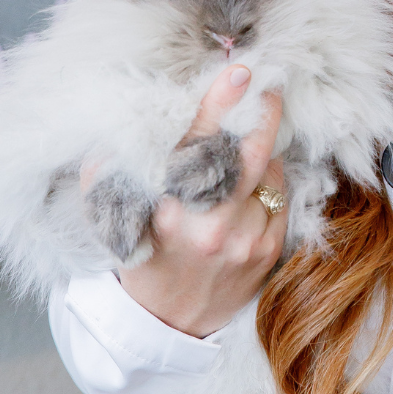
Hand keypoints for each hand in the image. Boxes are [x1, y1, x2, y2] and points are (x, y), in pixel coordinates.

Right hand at [112, 66, 287, 337]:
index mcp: (167, 211)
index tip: (239, 71)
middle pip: (251, 154)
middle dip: (263, 112)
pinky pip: (279, 198)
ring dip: (260, 154)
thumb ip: (113, 167)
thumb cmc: (141, 255)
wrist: (167, 322)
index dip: (220, 104)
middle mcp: (210, 226)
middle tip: (266, 86)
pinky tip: (247, 193)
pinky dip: (268, 184)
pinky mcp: (269, 252)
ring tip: (238, 158)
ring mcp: (245, 241)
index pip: (199, 146)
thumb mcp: (114, 213)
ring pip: (268, 173)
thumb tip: (124, 122)